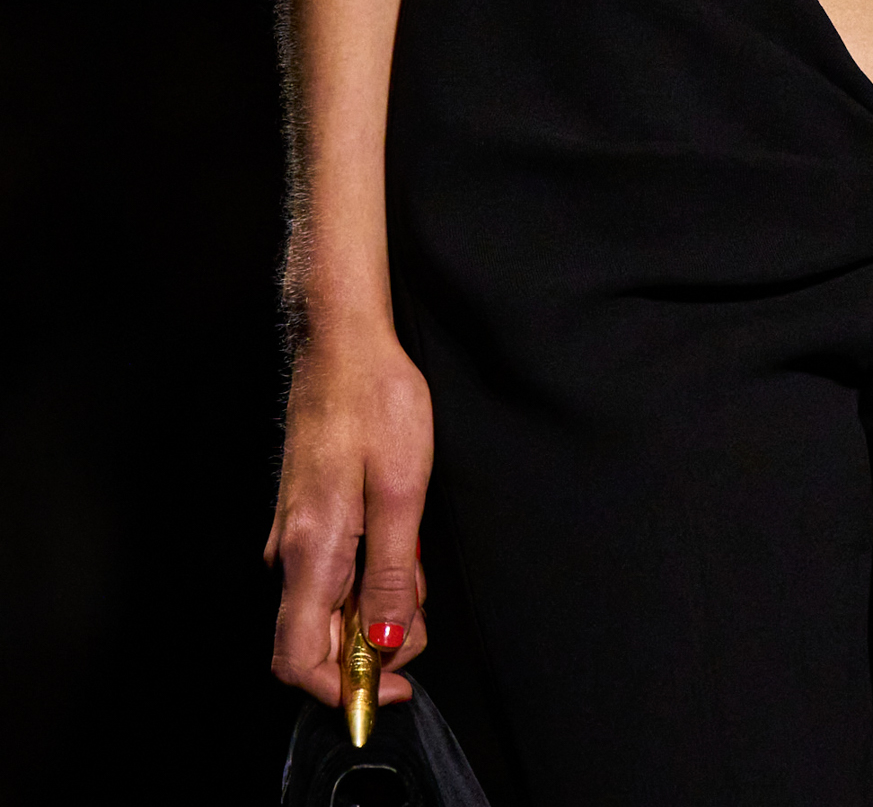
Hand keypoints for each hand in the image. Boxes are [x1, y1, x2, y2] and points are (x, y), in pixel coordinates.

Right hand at [266, 323, 433, 707]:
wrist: (342, 342)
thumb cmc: (375, 402)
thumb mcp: (403, 491)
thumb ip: (393, 575)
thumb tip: (382, 646)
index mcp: (310, 552)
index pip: (298, 660)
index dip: (344, 690)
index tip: (394, 684)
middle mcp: (290, 552)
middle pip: (319, 639)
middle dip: (374, 644)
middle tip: (422, 606)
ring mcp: (294, 534)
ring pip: (331, 605)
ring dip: (376, 603)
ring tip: (416, 556)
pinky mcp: (306, 517)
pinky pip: (334, 571)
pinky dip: (370, 573)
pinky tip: (400, 537)